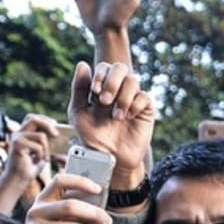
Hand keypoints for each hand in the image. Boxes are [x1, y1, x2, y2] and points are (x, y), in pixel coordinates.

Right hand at [4, 114, 58, 185]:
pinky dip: (41, 155)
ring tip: (41, 158)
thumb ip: (46, 142)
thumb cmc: (30, 167)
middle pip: (34, 119)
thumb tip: (58, 135)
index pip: (32, 118)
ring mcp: (16, 138)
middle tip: (56, 135)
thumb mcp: (41, 152)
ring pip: (41, 136)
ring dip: (46, 149)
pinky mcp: (17, 145)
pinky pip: (38, 146)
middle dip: (48, 125)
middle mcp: (17, 133)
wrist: (19, 179)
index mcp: (22, 133)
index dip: (44, 120)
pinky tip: (35, 161)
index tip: (55, 125)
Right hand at [26, 172, 111, 223]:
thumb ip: (73, 206)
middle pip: (70, 206)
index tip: (99, 189)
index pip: (60, 181)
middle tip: (108, 221)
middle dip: (94, 214)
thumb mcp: (56, 213)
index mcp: (44, 198)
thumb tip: (102, 203)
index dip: (80, 182)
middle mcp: (37, 212)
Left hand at [68, 61, 153, 186]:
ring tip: (117, 117)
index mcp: (102, 88)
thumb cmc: (93, 138)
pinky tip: (129, 118)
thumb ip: (78, 89)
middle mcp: (118, 90)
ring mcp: (132, 99)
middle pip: (120, 67)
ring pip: (133, 80)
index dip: (101, 74)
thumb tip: (83, 64)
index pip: (104, 68)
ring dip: (123, 97)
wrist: (112, 159)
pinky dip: (135, 105)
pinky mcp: (145, 110)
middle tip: (105, 101)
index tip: (95, 91)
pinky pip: (145, 96)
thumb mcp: (79, 114)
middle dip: (112, 81)